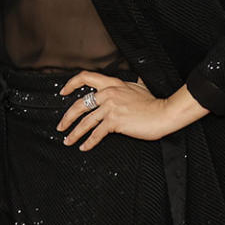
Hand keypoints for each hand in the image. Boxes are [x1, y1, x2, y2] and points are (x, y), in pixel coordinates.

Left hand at [58, 71, 206, 150]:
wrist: (163, 113)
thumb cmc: (153, 103)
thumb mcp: (139, 86)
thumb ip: (132, 83)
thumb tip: (136, 79)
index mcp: (112, 83)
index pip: (86, 77)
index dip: (71, 84)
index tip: (63, 92)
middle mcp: (108, 93)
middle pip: (80, 104)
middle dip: (67, 117)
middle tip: (61, 126)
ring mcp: (111, 107)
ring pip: (85, 121)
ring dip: (74, 133)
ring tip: (68, 140)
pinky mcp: (115, 121)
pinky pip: (97, 133)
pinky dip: (88, 142)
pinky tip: (84, 147)